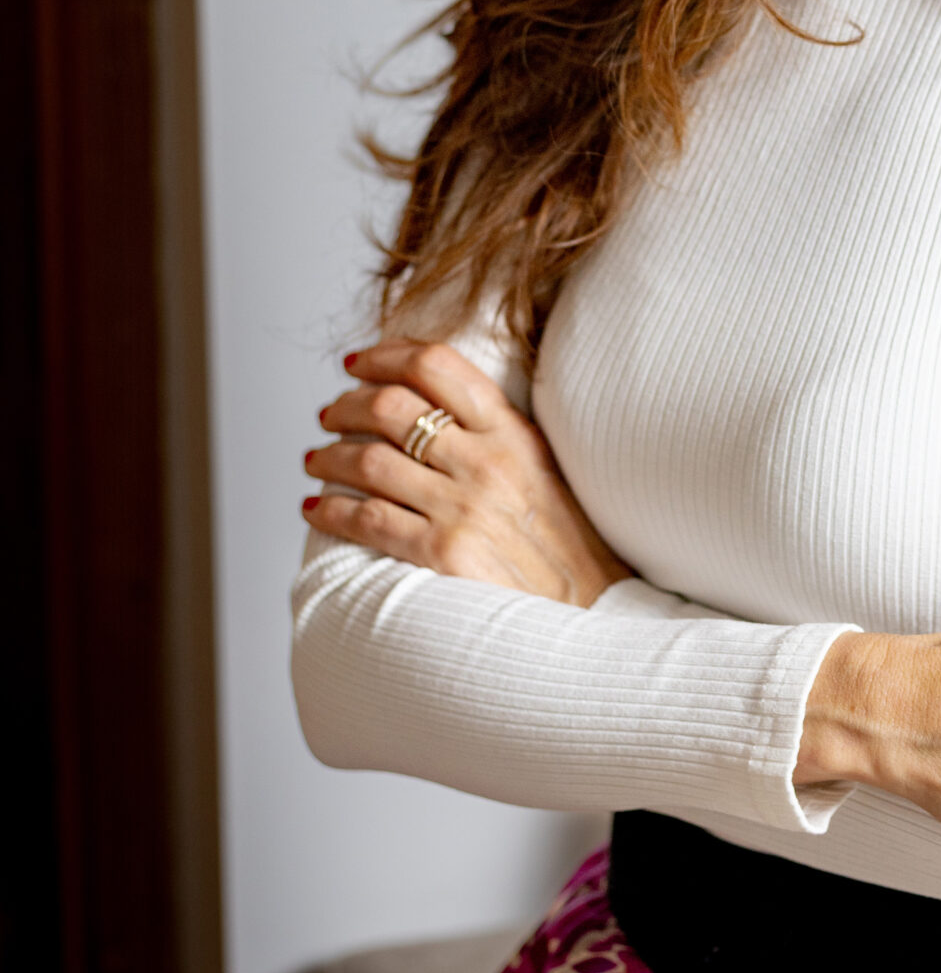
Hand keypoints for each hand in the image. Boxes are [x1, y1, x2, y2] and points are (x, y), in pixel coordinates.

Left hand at [303, 337, 634, 609]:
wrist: (592, 617)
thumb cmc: (565, 547)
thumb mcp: (544, 470)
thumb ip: (496, 435)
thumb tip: (433, 406)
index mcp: (513, 433)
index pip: (437, 366)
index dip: (385, 355)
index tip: (358, 362)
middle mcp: (488, 462)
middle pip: (391, 406)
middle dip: (347, 405)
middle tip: (330, 414)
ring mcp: (464, 508)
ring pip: (369, 461)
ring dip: (329, 456)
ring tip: (318, 459)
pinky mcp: (444, 555)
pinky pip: (367, 520)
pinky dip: (331, 511)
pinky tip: (317, 508)